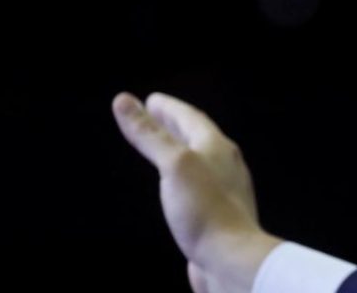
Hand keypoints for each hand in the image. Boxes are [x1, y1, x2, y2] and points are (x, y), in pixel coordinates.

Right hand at [113, 92, 281, 292]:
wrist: (231, 258)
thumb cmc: (205, 209)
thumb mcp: (174, 165)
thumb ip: (150, 134)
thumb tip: (125, 101)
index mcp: (217, 147)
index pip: (191, 118)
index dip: (169, 107)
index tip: (150, 99)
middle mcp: (224, 164)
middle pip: (197, 136)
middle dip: (173, 124)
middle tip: (153, 114)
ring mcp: (223, 189)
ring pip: (198, 161)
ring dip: (179, 149)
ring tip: (162, 146)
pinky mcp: (218, 213)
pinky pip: (198, 185)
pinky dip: (181, 176)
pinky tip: (175, 187)